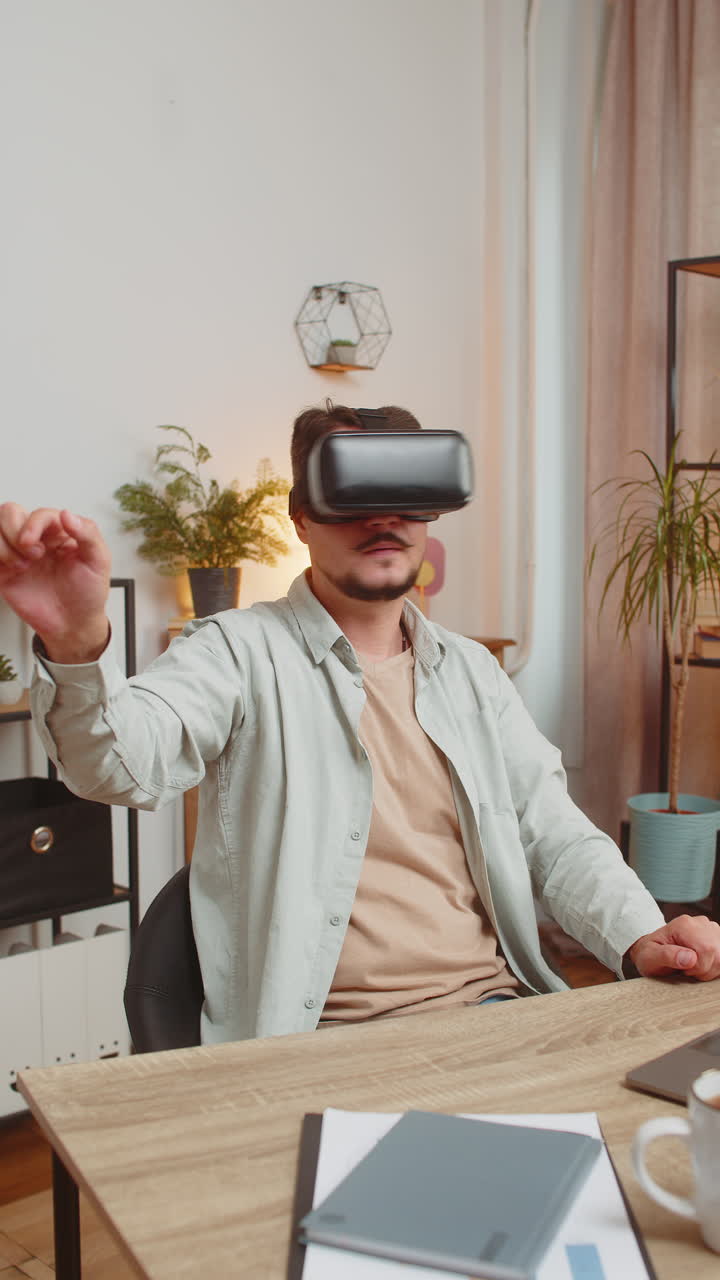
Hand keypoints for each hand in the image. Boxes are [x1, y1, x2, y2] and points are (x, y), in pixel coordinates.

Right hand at [0, 504, 110, 661]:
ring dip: (4, 544)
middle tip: (32, 555)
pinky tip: (13, 570)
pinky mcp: (4, 570)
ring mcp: (19, 553)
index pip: (39, 514)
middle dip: (15, 531)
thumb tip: (67, 514)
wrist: (72, 624)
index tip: (32, 543)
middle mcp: (38, 539)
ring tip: (23, 565)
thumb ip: (88, 534)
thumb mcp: (99, 562)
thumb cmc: (87, 593)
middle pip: (10, 512)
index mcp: (60, 532)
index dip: (33, 524)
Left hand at [627, 914, 719, 980]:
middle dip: (704, 970)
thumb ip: (667, 956)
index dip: (697, 967)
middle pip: (717, 954)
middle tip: (686, 969)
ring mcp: (711, 930)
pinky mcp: (717, 938)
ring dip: (710, 969)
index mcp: (684, 925)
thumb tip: (690, 958)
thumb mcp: (650, 957)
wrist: (651, 950)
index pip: (706, 950)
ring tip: (693, 967)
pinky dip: (715, 967)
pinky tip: (701, 965)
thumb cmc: (650, 954)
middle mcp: (701, 923)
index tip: (683, 969)